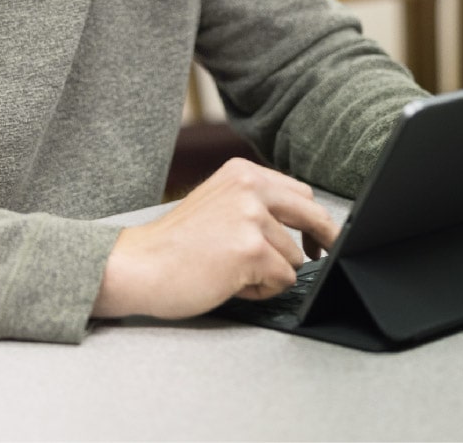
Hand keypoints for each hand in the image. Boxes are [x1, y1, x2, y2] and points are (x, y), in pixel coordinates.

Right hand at [92, 158, 338, 320]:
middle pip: (313, 215)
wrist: (140, 264)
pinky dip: (262, 290)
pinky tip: (231, 283)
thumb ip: (256, 203)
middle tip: (321, 257)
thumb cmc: (176, 243)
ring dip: (271, 272)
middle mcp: (250, 186)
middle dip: (322, 240)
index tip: (317, 239)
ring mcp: (252, 217)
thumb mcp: (219, 203)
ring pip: (295, 257)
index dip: (312, 219)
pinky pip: (282, 280)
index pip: (300, 192)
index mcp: (243, 171)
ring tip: (233, 271)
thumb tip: (305, 225)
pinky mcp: (252, 250)